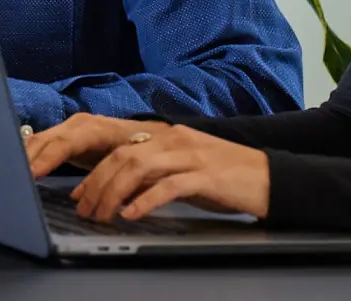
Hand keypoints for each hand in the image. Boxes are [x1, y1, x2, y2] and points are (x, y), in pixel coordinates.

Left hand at [34, 117, 269, 222]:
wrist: (272, 177)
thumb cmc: (226, 176)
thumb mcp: (184, 168)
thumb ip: (155, 172)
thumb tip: (122, 188)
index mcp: (167, 135)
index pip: (119, 149)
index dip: (94, 171)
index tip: (79, 193)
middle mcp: (175, 139)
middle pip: (122, 157)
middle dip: (97, 184)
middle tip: (84, 209)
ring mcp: (191, 155)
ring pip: (138, 168)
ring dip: (114, 193)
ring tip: (102, 214)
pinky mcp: (206, 175)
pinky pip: (168, 186)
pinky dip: (145, 201)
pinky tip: (132, 214)